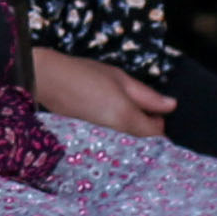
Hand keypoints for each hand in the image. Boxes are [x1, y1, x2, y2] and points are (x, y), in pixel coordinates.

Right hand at [25, 45, 176, 135]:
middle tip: (142, 108)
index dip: (161, 124)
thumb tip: (170, 105)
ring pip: (128, 141)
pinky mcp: (91, 140)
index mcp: (126, 118)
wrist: (45, 80)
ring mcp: (103, 139)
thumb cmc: (83, 74)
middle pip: (143, 141)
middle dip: (147, 128)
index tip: (157, 111)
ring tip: (122, 107)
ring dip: (132, 129)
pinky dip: (118, 131)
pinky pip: (114, 140)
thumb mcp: (120, 78)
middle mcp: (117, 135)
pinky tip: (108, 114)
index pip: (157, 135)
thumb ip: (147, 95)